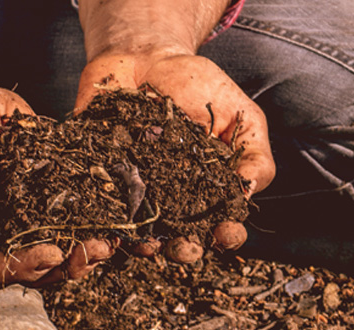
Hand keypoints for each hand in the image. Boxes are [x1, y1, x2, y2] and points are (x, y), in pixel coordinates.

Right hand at [0, 79, 114, 287]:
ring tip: (111, 240)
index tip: (52, 252)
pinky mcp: (41, 195)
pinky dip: (92, 220)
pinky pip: (67, 216)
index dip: (21, 266)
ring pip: (54, 250)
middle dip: (65, 265)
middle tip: (97, 249)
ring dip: (83, 251)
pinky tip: (118, 212)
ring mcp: (17, 216)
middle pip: (29, 269)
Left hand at [76, 52, 276, 261]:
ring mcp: (136, 191)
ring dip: (144, 244)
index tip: (227, 234)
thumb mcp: (240, 114)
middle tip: (185, 248)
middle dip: (185, 249)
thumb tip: (249, 192)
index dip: (227, 234)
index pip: (223, 222)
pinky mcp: (102, 178)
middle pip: (181, 237)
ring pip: (140, 231)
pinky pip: (100, 204)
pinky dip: (102, 216)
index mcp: (211, 190)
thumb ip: (253, 153)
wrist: (145, 56)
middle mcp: (174, 198)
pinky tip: (109, 222)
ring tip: (147, 244)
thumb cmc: (199, 86)